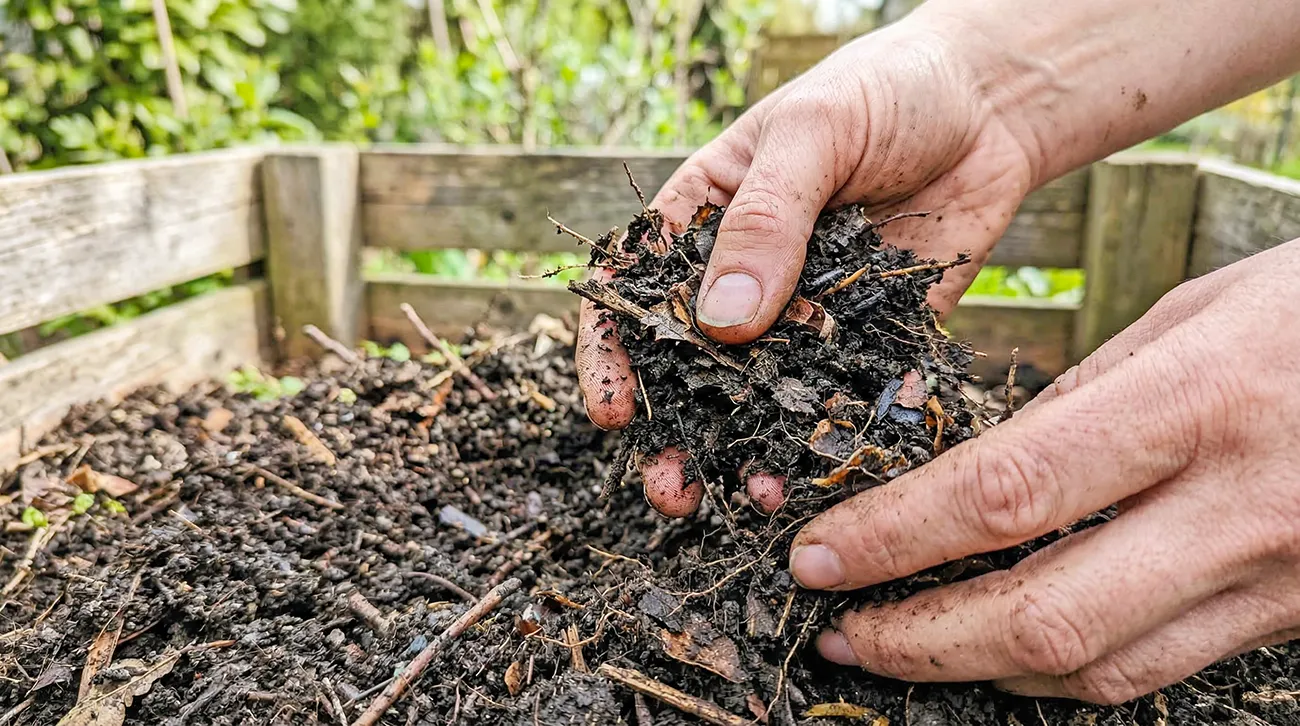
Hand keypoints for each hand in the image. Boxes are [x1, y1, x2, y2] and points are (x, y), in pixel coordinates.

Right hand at [576, 18, 1037, 515]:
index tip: (613, 413)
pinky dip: (838, 435)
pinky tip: (833, 471)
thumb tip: (723, 323)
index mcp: (703, 217)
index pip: (635, 290)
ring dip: (753, 450)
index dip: (613, 354)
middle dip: (678, 432)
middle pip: (694, 364)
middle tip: (674, 488)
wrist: (992, 103)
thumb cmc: (883, 92)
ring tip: (754, 497)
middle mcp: (747, 275)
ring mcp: (807, 313)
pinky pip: (848, 395)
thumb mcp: (813, 137)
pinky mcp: (870, 337)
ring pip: (767, 394)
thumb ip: (767, 223)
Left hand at [791, 239, 1299, 703]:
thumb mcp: (1193, 314)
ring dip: (979, 669)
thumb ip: (1082, 399)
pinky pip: (1157, 667)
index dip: (894, 537)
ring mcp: (1280, 579)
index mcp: (1198, 403)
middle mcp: (1241, 507)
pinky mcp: (1296, 619)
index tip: (818, 554)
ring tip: (899, 648)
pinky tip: (1003, 649)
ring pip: (1098, 667)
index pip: (1005, 493)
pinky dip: (1065, 669)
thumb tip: (973, 473)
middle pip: (1044, 616)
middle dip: (918, 640)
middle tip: (838, 631)